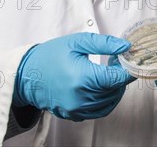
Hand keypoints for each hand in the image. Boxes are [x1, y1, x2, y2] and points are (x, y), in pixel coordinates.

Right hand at [13, 32, 134, 120]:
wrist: (26, 74)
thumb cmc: (50, 56)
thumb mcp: (78, 42)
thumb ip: (104, 43)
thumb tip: (125, 46)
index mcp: (83, 78)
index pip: (117, 78)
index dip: (128, 69)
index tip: (130, 59)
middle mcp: (81, 98)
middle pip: (115, 90)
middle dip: (120, 75)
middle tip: (116, 60)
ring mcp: (77, 109)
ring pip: (110, 101)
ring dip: (114, 87)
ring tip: (107, 71)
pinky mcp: (74, 114)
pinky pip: (100, 110)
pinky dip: (106, 99)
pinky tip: (100, 85)